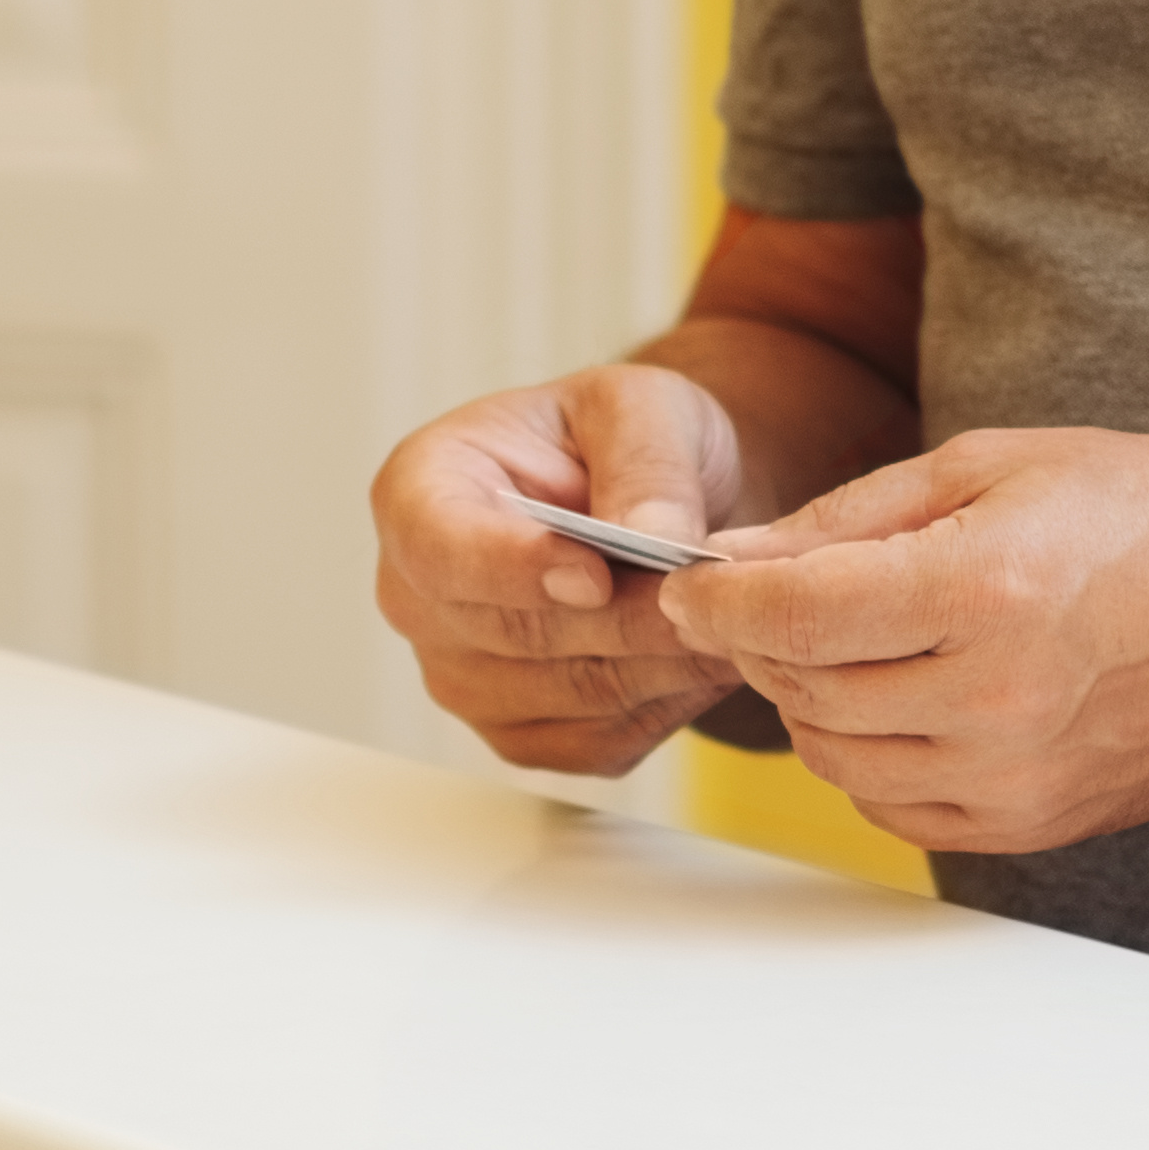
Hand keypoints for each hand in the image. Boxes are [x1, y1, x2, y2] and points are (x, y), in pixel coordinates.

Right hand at [369, 364, 773, 774]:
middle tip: (718, 598)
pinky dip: (668, 703)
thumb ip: (644, 465)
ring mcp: (460, 679)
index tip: (598, 574)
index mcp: (416, 495)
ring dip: (664, 662)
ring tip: (732, 618)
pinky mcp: (520, 736)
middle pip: (516, 635)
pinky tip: (705, 655)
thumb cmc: (619, 441)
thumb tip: (652, 537)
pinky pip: (601, 741)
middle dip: (628, 618)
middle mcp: (417, 600)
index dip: (514, 570)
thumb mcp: (641, 408)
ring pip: (572, 694)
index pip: (439, 552)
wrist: (646, 505)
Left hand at [651, 422, 1148, 856]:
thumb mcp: (999, 466)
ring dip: (816, 700)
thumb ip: (853, 518)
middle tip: (784, 596)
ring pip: (834, 757)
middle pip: (801, 689)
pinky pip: (893, 806)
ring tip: (862, 641)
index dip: (716, 600)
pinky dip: (872, 756)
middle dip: (767, 641)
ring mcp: (1015, 776)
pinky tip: (911, 697)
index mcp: (987, 590)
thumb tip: (735, 560)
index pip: (790, 616)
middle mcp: (996, 698)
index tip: (690, 584)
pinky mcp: (1032, 824)